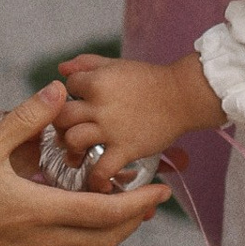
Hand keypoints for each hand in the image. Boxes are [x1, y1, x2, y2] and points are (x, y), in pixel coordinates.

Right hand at [0, 86, 169, 245]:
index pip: (108, 214)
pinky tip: (71, 230)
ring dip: (108, 236)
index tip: (161, 192)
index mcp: (41, 213)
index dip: (139, 204)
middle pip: (105, 239)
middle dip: (132, 221)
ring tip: (116, 214)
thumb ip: (25, 118)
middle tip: (147, 201)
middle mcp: (41, 243)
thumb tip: (58, 91)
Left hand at [55, 50, 223, 183]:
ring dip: (72, 150)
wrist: (182, 96)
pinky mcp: (125, 149)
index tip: (79, 105)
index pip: (66, 88)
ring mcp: (111, 129)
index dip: (70, 96)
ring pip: (73, 141)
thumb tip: (61, 70)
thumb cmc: (150, 80)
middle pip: (62, 117)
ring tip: (78, 154)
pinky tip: (97, 181)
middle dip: (62, 125)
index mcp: (97, 81)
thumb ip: (86, 64)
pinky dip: (96, 179)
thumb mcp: (116, 65)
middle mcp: (100, 104)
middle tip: (68, 132)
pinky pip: (101, 169)